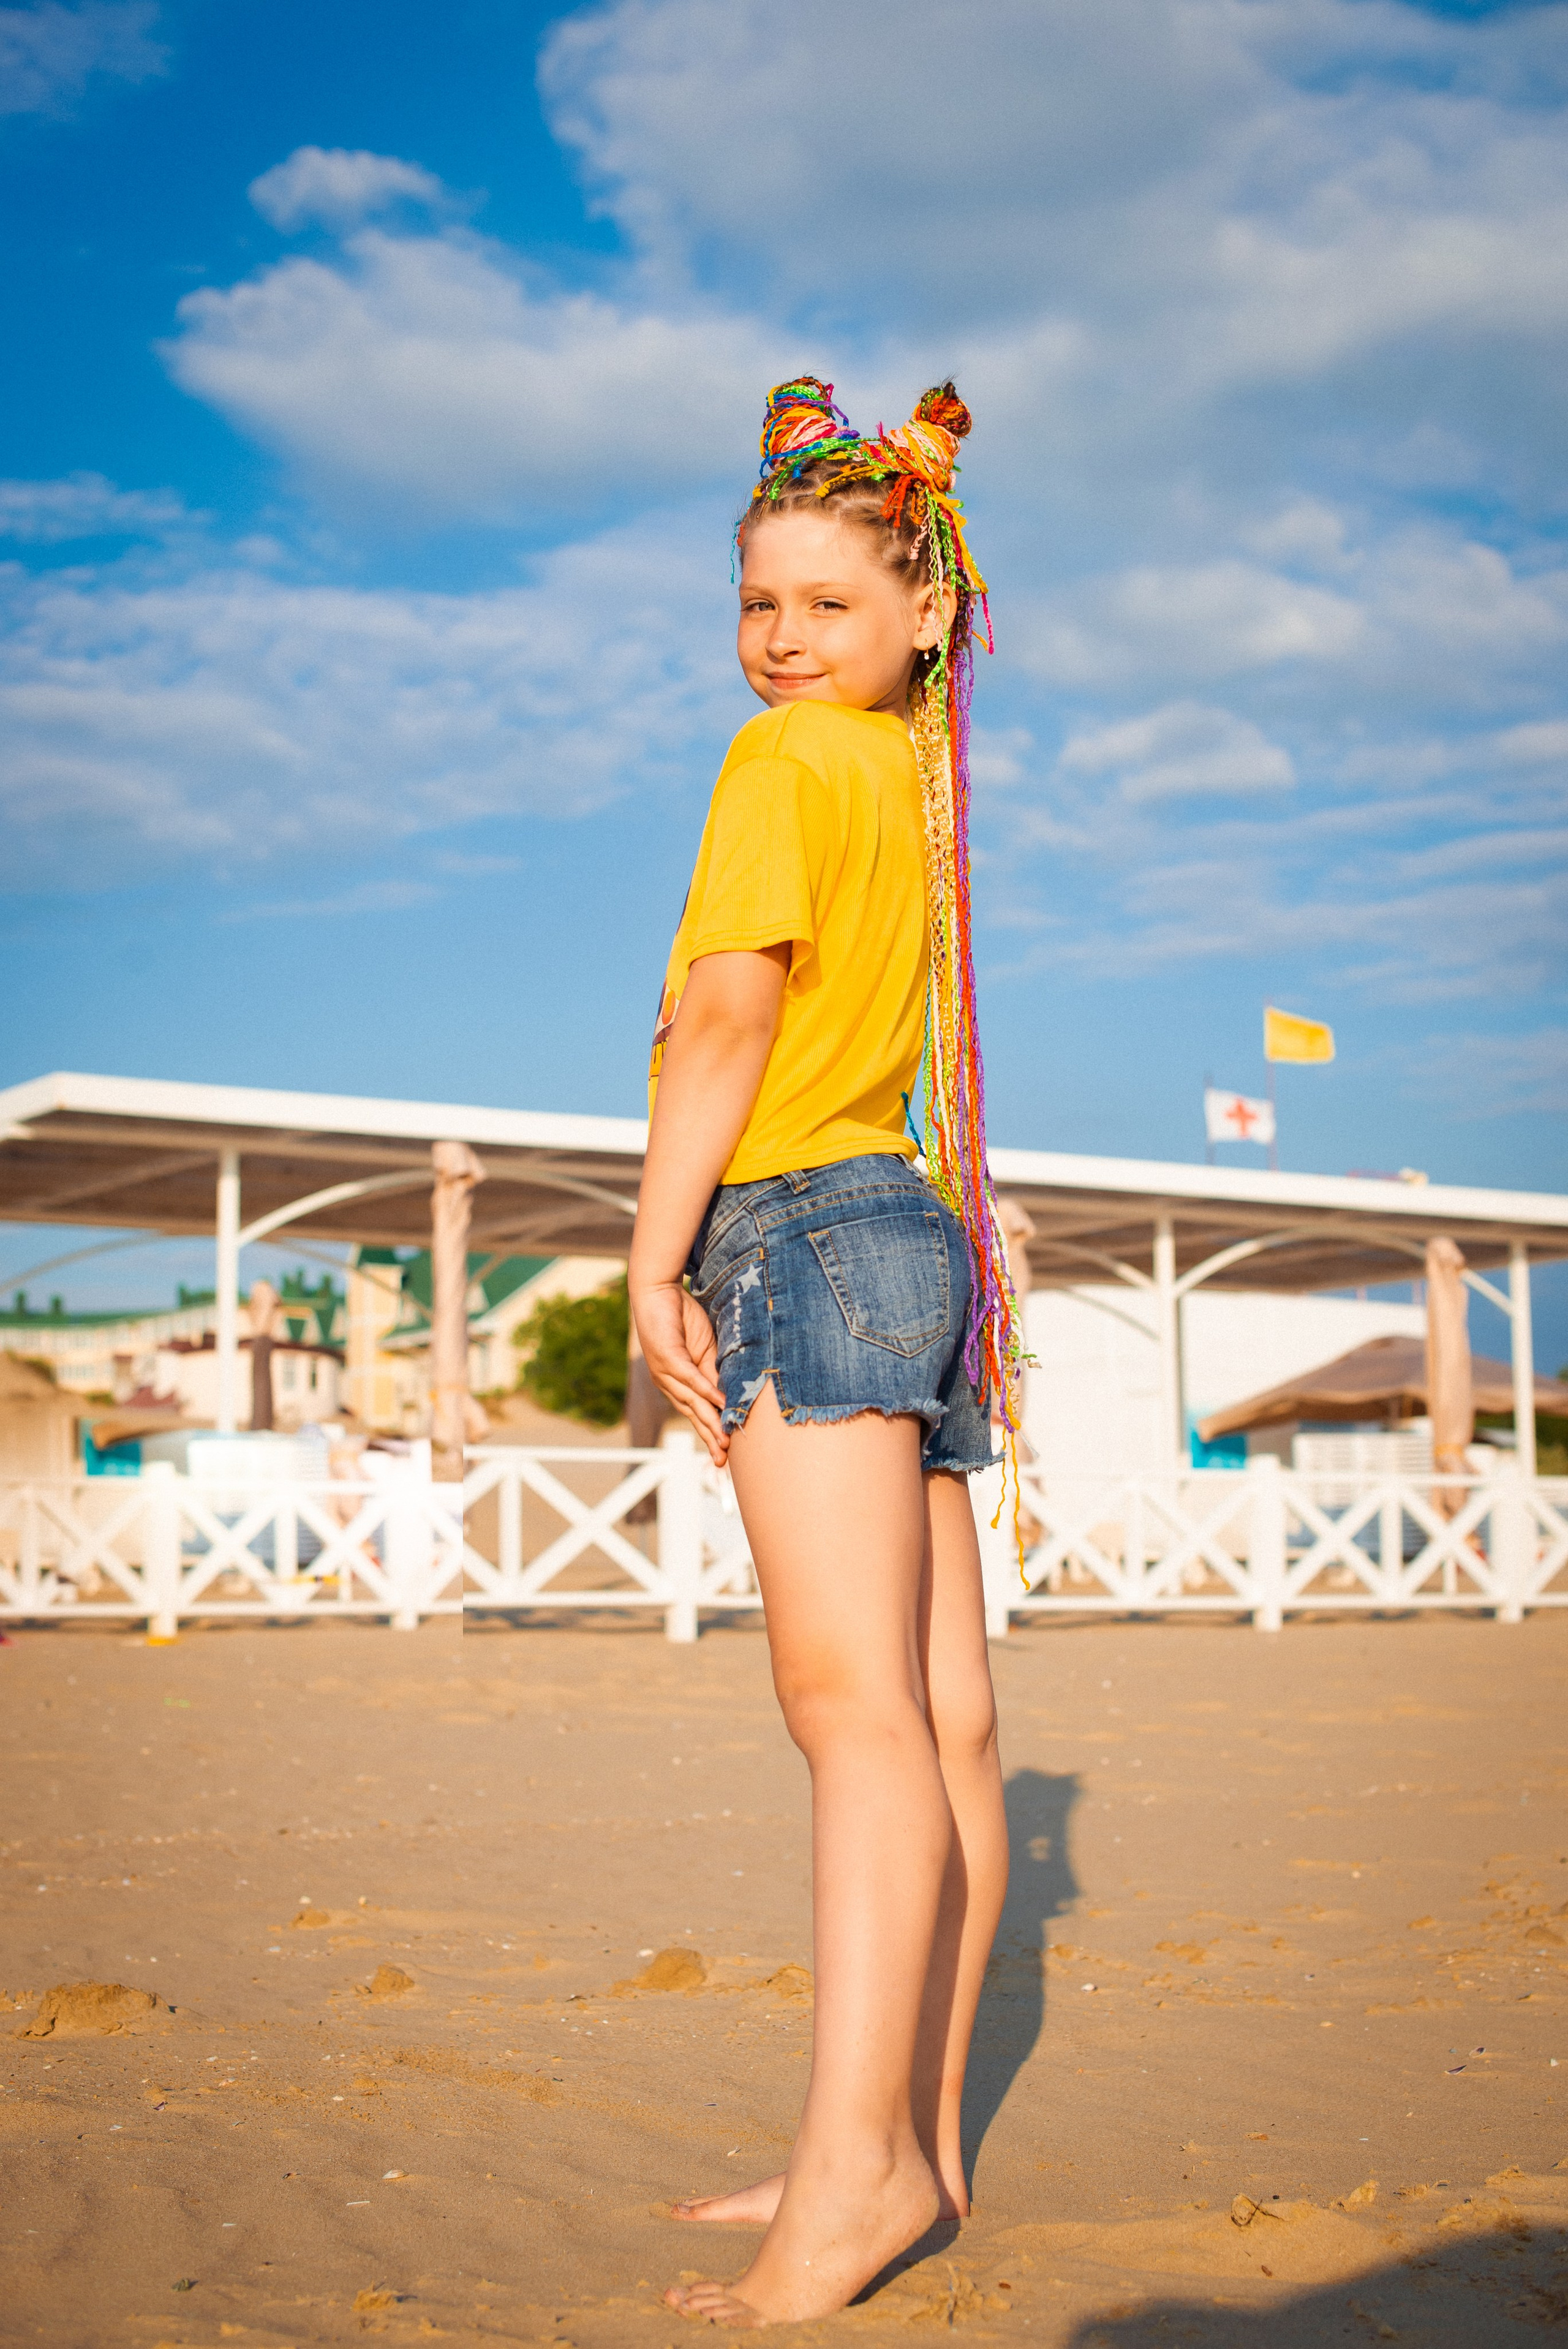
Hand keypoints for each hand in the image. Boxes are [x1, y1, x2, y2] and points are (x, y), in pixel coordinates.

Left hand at [632, 1280, 728, 1466]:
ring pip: (691, 1402)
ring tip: (724, 1441)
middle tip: (722, 1462)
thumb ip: (715, 1371)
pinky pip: (690, 1378)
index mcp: (675, 1383)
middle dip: (708, 1439)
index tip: (723, 1455)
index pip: (695, 1413)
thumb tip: (730, 1394)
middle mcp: (667, 1383)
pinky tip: (719, 1404)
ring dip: (709, 1422)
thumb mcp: (704, 1349)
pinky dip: (705, 1391)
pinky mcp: (668, 1357)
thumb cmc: (680, 1318)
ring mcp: (665, 1372)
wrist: (656, 1291)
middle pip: (692, 1415)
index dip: (709, 1433)